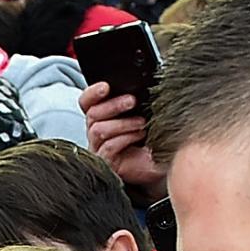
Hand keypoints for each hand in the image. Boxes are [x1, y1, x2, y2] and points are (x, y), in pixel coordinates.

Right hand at [80, 79, 162, 196]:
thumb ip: (135, 101)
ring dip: (122, 123)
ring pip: (98, 129)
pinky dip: (125, 138)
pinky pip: (108, 146)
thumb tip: (138, 86)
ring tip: (142, 123)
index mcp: (103, 117)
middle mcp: (97, 132)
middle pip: (92, 114)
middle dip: (113, 105)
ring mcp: (99, 149)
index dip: (92, 93)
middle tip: (132, 101)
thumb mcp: (145, 113)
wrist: (162, 164)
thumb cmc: (153, 138)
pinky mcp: (106, 164)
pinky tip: (139, 136)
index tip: (106, 87)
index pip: (87, 102)